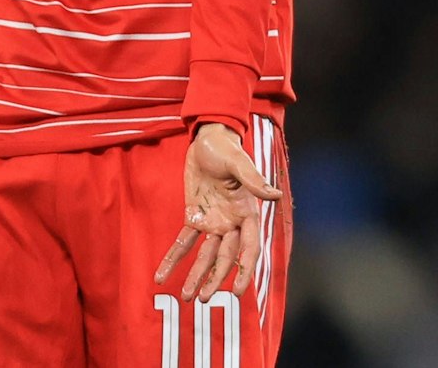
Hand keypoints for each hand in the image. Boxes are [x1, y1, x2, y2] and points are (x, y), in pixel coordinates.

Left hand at [154, 122, 281, 301]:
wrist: (208, 139)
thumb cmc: (227, 149)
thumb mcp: (239, 162)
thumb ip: (253, 180)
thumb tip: (275, 195)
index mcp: (247, 213)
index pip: (249, 248)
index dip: (244, 270)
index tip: (237, 291)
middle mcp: (232, 223)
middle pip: (225, 257)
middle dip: (214, 278)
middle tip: (203, 299)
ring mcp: (213, 222)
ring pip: (205, 256)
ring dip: (195, 276)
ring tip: (187, 297)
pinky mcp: (194, 216)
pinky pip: (184, 241)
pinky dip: (173, 258)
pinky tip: (162, 274)